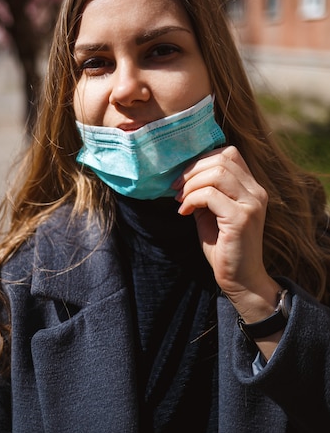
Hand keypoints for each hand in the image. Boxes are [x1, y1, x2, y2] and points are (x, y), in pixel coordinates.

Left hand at [172, 146, 277, 319]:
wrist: (240, 279)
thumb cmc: (223, 246)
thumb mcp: (211, 212)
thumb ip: (204, 191)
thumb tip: (182, 175)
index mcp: (251, 187)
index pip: (229, 153)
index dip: (202, 159)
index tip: (183, 177)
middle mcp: (256, 191)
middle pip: (222, 159)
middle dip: (192, 170)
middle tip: (176, 187)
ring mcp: (251, 204)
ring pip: (216, 174)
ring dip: (191, 184)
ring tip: (180, 200)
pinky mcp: (241, 218)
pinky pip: (210, 195)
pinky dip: (192, 200)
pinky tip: (185, 213)